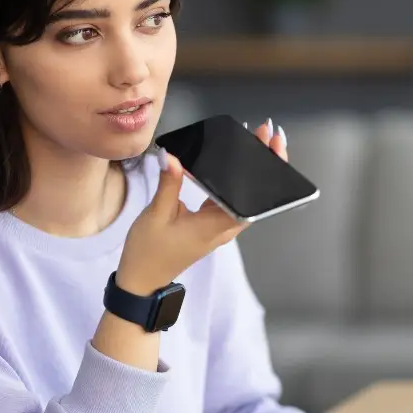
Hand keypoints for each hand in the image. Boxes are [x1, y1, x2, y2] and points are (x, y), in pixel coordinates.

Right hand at [115, 118, 287, 293]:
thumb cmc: (148, 252)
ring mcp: (219, 227)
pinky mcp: (211, 226)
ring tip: (254, 140)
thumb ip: (169, 184)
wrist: (142, 280)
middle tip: (266, 132)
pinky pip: (229, 200)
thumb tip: (171, 156)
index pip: (252, 195)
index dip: (266, 169)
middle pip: (254, 193)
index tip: (270, 144)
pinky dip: (234, 180)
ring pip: (243, 196)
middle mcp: (225, 227)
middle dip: (263, 162)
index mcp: (216, 226)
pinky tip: (231, 162)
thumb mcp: (156, 215)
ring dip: (250, 170)